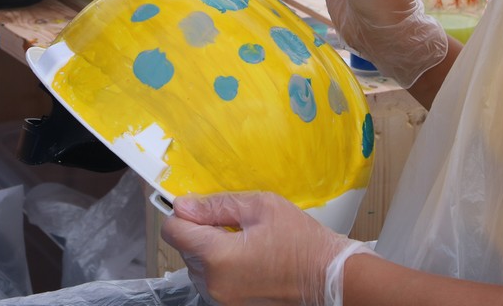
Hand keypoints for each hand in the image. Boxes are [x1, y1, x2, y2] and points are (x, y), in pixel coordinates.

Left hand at [162, 192, 372, 305]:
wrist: (329, 277)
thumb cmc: (302, 242)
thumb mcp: (260, 207)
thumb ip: (217, 205)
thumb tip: (185, 205)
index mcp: (218, 256)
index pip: (173, 232)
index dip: (184, 214)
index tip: (196, 207)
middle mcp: (215, 284)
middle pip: (185, 249)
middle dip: (201, 232)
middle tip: (233, 223)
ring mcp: (223, 300)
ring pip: (198, 267)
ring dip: (211, 251)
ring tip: (244, 242)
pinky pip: (213, 282)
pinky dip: (222, 268)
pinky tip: (248, 258)